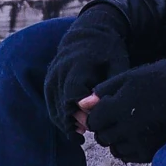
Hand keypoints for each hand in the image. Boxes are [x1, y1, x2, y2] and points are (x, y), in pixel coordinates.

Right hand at [44, 4, 130, 139]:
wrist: (89, 32)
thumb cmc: (108, 50)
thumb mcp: (117, 64)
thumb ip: (108, 87)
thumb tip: (101, 110)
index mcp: (77, 66)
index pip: (74, 97)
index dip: (84, 114)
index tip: (96, 123)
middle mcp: (59, 72)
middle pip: (63, 106)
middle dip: (76, 122)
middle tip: (91, 131)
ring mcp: (51, 78)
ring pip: (55, 109)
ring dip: (67, 123)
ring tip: (83, 134)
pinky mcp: (49, 83)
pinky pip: (52, 106)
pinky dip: (61, 118)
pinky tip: (75, 127)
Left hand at [82, 49, 165, 163]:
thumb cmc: (156, 79)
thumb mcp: (128, 78)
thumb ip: (103, 92)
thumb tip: (82, 104)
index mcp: (119, 107)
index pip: (94, 121)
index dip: (95, 116)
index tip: (103, 111)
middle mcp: (127, 127)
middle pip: (102, 137)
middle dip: (104, 128)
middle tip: (114, 119)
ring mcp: (139, 142)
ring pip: (113, 149)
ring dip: (115, 139)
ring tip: (126, 127)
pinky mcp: (150, 151)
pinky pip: (128, 157)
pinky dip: (127, 148)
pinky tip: (134, 136)